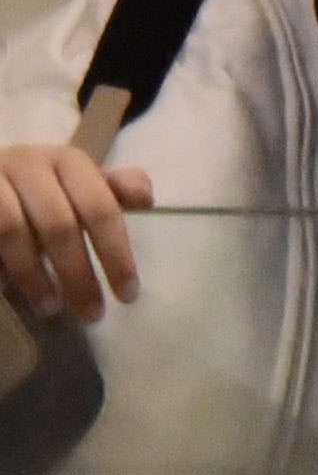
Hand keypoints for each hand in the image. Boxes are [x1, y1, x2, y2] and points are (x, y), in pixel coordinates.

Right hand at [0, 142, 153, 322]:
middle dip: (78, 275)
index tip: (128, 294)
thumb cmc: (39, 185)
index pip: (100, 208)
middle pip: (59, 226)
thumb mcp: (78, 184)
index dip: (116, 253)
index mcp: (67, 161)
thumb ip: (112, 192)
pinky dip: (0, 266)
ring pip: (13, 233)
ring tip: (51, 309)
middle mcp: (27, 163)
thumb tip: (145, 198)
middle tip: (92, 313)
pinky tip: (7, 287)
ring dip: (34, 277)